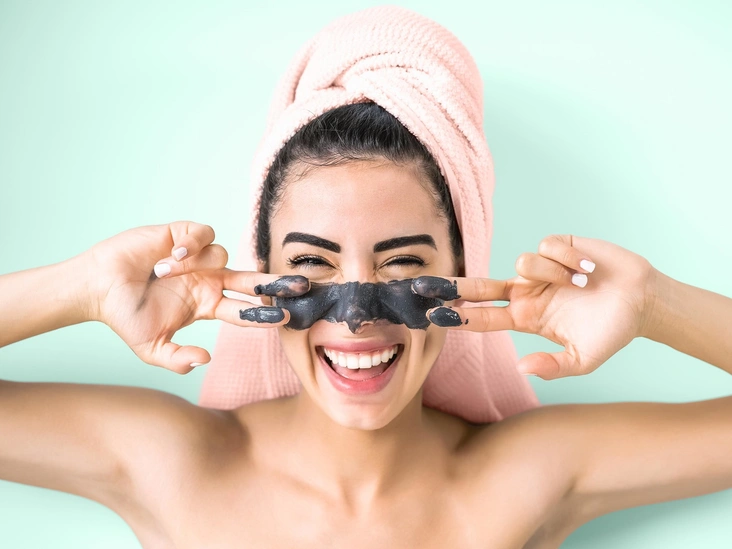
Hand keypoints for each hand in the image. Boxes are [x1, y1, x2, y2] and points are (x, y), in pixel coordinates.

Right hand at [78, 221, 308, 373]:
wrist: (98, 288)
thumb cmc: (125, 317)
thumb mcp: (152, 348)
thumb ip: (178, 360)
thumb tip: (206, 360)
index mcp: (208, 305)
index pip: (245, 310)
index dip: (264, 314)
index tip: (285, 318)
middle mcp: (209, 280)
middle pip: (252, 281)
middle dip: (276, 283)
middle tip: (301, 286)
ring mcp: (198, 258)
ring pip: (223, 256)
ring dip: (195, 266)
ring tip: (163, 272)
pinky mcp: (183, 235)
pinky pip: (204, 235)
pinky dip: (192, 245)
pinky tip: (170, 256)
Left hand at [414, 235, 658, 379]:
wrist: (643, 300)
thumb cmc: (611, 332)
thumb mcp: (582, 359)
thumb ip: (552, 366)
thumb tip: (520, 368)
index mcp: (526, 318)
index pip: (485, 316)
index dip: (460, 315)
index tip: (434, 316)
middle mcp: (527, 291)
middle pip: (480, 285)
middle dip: (452, 285)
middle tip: (422, 285)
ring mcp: (540, 269)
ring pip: (522, 263)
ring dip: (552, 274)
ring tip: (581, 284)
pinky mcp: (557, 246)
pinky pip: (547, 247)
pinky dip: (569, 259)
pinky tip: (588, 268)